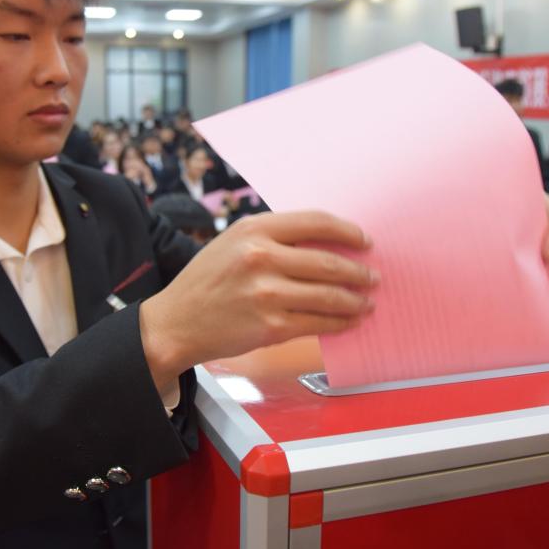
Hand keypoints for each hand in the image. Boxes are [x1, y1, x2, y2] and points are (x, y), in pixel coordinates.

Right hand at [140, 211, 377, 387]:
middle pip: (328, 261)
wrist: (176, 322)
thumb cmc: (206, 281)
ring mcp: (266, 293)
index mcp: (254, 228)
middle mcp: (261, 257)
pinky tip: (348, 321)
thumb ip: (273, 238)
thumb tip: (327, 243)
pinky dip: (339, 323)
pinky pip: (317, 323)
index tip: (364, 241)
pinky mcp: (270, 326)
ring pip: (328, 295)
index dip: (347, 231)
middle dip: (358, 271)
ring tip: (366, 302)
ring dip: (355, 300)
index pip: (316, 222)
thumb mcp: (232, 243)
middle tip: (373, 277)